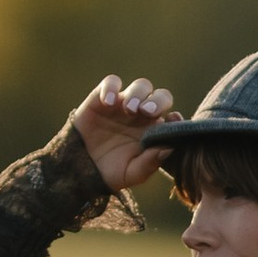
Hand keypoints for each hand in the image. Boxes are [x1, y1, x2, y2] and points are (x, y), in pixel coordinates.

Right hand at [72, 76, 185, 196]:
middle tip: (148, 112)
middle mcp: (144, 115)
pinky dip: (110, 88)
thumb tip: (169, 148)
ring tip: (129, 109)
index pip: (173, 119)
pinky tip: (107, 102)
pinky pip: (111, 82)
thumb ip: (150, 163)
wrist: (81, 169)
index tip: (173, 120)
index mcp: (156, 131)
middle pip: (160, 97)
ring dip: (138, 94)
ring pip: (140, 86)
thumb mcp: (132, 174)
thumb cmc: (112, 172)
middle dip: (158, 101)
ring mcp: (124, 104)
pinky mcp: (103, 97)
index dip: (176, 118)